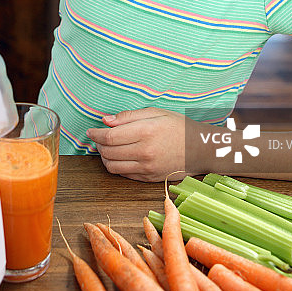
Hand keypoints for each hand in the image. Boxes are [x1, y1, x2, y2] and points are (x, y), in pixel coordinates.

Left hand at [87, 107, 201, 181]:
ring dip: (104, 157)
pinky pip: (123, 174)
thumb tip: (105, 120)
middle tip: (98, 137)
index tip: (91, 131)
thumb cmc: (179, 127)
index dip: (96, 134)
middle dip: (98, 144)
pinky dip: (116, 165)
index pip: (109, 137)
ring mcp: (146, 167)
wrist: (200, 149)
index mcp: (145, 132)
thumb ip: (128, 116)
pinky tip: (119, 156)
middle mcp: (144, 152)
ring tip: (107, 147)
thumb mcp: (156, 113)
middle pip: (108, 152)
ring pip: (112, 166)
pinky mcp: (148, 178)